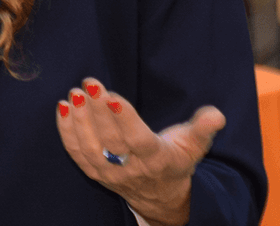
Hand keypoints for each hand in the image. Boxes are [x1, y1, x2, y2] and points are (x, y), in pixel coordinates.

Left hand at [56, 77, 224, 225]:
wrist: (160, 195)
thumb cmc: (175, 159)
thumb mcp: (193, 145)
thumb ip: (202, 129)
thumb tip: (216, 114)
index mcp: (157, 160)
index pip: (138, 140)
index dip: (125, 119)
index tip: (112, 95)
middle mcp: (130, 169)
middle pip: (110, 141)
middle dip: (98, 111)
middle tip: (89, 84)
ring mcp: (109, 173)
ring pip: (89, 147)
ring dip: (79, 119)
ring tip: (75, 92)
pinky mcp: (93, 172)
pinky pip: (75, 153)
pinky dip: (66, 131)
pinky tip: (63, 107)